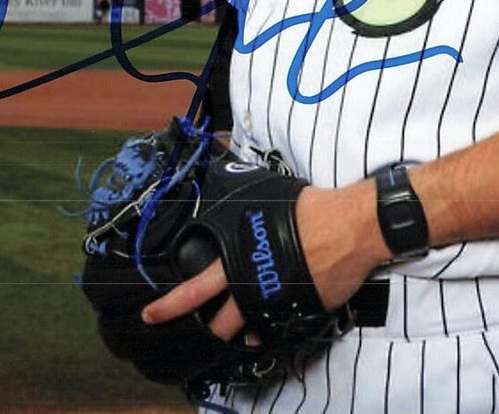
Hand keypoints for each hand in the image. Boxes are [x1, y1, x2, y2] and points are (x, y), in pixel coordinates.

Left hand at [140, 181, 385, 339]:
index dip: (168, 306)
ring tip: (237, 328)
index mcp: (234, 261)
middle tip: (200, 328)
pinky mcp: (300, 313)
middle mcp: (250, 288)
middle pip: (217, 323)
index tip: (151, 314)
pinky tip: (268, 325)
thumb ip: (236, 203)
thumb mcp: (259, 195)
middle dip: (204, 327)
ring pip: (247, 331)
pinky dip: (270, 328)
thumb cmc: (304, 207)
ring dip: (240, 331)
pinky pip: (279, 328)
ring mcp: (276, 304)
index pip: (193, 290)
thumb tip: (222, 168)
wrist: (347, 228)